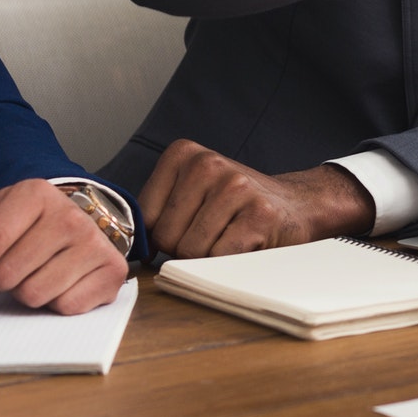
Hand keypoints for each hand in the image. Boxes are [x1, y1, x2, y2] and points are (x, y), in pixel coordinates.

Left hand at [0, 178, 126, 313]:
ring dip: (23, 293)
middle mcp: (71, 216)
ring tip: (28, 275)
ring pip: (34, 294)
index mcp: (36, 194)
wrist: (71, 222)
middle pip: (8, 274)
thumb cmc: (20, 220)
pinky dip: (53, 302)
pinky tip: (54, 283)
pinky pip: (64, 306)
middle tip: (1, 272)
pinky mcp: (111, 272)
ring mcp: (96, 244)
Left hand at [137, 139, 373, 258]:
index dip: (164, 235)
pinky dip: (230, 262)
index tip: (189, 226)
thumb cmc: (236, 207)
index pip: (146, 218)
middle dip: (186, 248)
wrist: (297, 205)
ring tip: (231, 236)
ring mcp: (235, 187)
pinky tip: (247, 242)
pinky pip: (220, 258)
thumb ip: (158, 210)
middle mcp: (208, 164)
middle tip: (215, 232)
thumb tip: (120, 246)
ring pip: (191, 251)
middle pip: (167, 237)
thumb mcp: (192, 191)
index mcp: (183, 154)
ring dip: (209, 256)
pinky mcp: (259, 214)